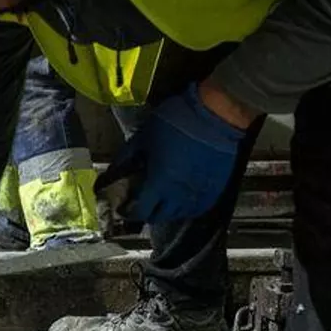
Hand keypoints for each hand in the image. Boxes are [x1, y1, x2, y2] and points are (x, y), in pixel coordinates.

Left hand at [98, 82, 244, 222]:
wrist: (216, 114)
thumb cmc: (178, 121)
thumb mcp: (144, 136)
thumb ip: (127, 156)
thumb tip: (114, 169)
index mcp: (159, 183)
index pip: (141, 211)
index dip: (129, 212)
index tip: (124, 207)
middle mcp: (179, 194)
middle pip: (160, 217)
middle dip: (147, 213)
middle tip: (142, 203)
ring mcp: (199, 193)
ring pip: (180, 214)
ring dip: (168, 211)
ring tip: (162, 200)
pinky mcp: (216, 187)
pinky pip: (199, 207)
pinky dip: (188, 207)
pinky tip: (183, 198)